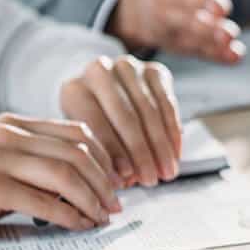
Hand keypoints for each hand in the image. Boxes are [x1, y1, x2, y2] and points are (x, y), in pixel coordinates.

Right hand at [0, 114, 120, 242]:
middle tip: (117, 205)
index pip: (77, 133)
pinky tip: (80, 226)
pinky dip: (70, 216)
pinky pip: (44, 203)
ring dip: (92, 200)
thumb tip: (94, 181)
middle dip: (104, 182)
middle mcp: (7, 135)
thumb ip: (39, 162)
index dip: (105, 159)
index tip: (118, 182)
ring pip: (65, 176)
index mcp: (15, 124)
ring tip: (102, 217)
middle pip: (77, 154)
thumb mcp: (3, 165)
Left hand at [60, 55, 182, 187]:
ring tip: (167, 172)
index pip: (97, 124)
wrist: (102, 90)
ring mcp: (128, 68)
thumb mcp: (85, 139)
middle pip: (126, 117)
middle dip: (142, 153)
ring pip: (150, 111)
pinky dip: (173, 133)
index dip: (114, 154)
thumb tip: (124, 181)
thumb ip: (101, 157)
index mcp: (73, 90)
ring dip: (161, 146)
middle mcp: (99, 72)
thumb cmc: (92, 123)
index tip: (128, 178)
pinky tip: (176, 154)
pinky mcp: (154, 70)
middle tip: (152, 180)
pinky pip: (168, 105)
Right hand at [109, 0, 243, 63]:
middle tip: (219, 5)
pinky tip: (235, 56)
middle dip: (200, 1)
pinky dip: (217, 55)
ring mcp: (177, 22)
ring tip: (227, 34)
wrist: (151, 6)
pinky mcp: (187, 44)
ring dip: (208, 32)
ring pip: (190, 28)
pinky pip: (201, 52)